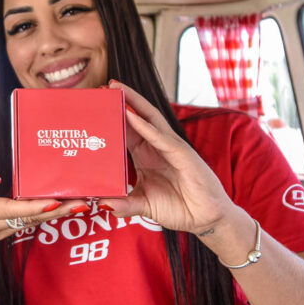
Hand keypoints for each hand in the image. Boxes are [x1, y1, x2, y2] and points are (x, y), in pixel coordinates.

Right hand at [0, 167, 79, 258]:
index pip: (8, 209)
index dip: (32, 206)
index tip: (54, 201)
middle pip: (30, 217)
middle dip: (57, 210)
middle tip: (82, 202)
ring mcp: (4, 231)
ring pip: (34, 220)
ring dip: (59, 213)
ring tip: (82, 202)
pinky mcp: (11, 231)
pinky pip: (32, 221)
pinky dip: (50, 214)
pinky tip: (68, 207)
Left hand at [98, 81, 237, 233]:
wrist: (206, 218)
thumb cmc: (178, 208)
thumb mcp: (143, 206)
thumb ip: (124, 205)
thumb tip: (101, 203)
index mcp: (146, 156)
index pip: (127, 131)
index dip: (113, 117)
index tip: (97, 105)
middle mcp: (158, 147)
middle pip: (139, 118)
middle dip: (123, 101)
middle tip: (104, 86)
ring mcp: (171, 149)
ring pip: (150, 120)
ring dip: (133, 104)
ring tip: (117, 89)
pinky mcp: (183, 155)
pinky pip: (161, 138)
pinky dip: (146, 127)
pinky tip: (131, 116)